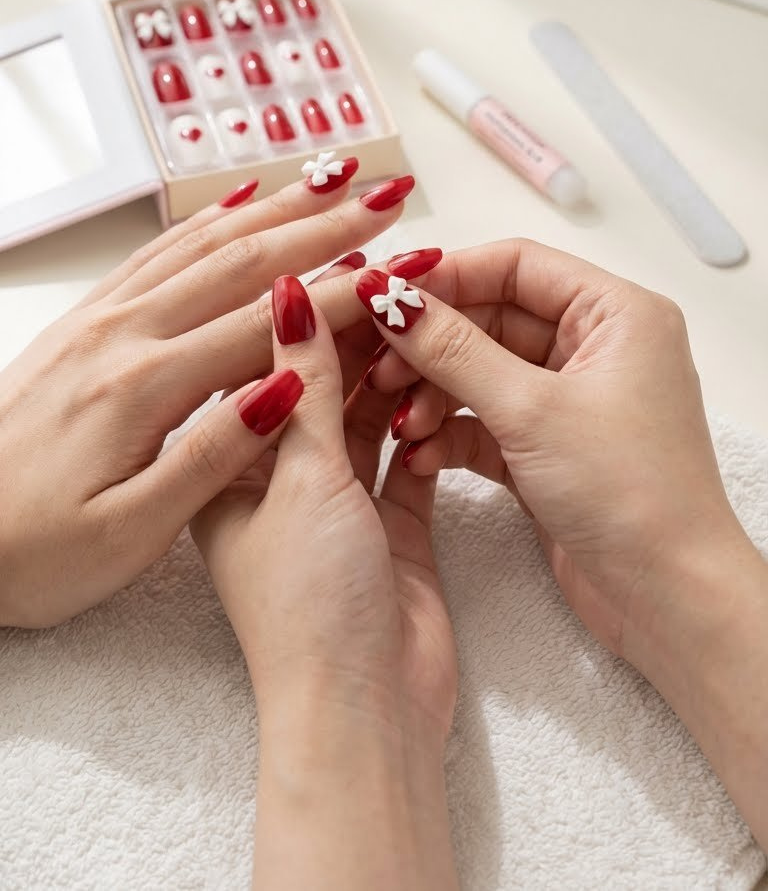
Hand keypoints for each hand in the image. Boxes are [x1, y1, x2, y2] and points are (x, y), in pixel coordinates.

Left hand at [0, 168, 413, 626]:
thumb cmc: (29, 553)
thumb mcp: (126, 534)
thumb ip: (209, 457)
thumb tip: (285, 387)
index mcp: (144, 386)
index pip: (272, 324)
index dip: (350, 292)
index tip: (409, 263)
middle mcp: (123, 334)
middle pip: (245, 261)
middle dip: (327, 224)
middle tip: (390, 194)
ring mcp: (100, 321)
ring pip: (203, 243)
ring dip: (276, 206)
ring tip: (333, 176)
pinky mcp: (84, 324)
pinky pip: (156, 251)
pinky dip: (206, 219)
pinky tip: (236, 202)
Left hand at [192, 269, 457, 890]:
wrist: (365, 715)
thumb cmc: (307, 612)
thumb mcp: (298, 480)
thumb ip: (300, 384)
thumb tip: (287, 292)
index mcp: (223, 465)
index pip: (261, 356)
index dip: (304, 297)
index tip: (350, 246)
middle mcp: (272, 476)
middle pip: (314, 376)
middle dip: (355, 323)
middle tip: (401, 264)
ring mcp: (331, 498)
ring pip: (362, 407)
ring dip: (392, 364)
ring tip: (427, 308)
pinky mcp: (387, 521)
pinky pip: (405, 448)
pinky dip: (423, 417)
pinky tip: (445, 377)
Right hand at [355, 241, 767, 849]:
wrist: (668, 600)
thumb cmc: (631, 494)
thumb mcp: (531, 410)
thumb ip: (453, 349)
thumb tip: (390, 297)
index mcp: (617, 314)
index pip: (516, 266)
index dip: (447, 276)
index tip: (384, 293)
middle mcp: (598, 348)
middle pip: (492, 318)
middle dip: (432, 343)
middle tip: (378, 363)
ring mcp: (573, 401)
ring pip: (483, 373)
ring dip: (434, 393)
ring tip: (399, 421)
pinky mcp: (551, 450)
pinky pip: (486, 421)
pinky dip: (449, 434)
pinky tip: (417, 454)